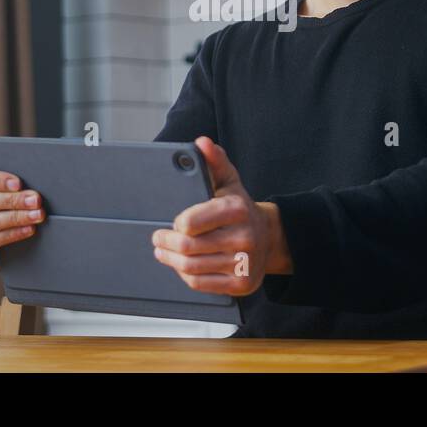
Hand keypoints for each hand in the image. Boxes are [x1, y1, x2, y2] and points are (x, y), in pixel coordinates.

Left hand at [151, 136, 290, 295]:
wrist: (269, 238)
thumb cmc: (240, 210)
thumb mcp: (230, 182)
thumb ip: (215, 162)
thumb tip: (202, 143)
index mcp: (237, 210)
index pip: (191, 222)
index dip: (176, 223)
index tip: (172, 222)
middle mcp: (244, 237)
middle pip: (188, 247)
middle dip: (166, 243)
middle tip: (157, 239)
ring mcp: (244, 263)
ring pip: (191, 267)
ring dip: (170, 260)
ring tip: (163, 251)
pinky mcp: (241, 284)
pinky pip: (201, 284)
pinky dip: (185, 276)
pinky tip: (180, 266)